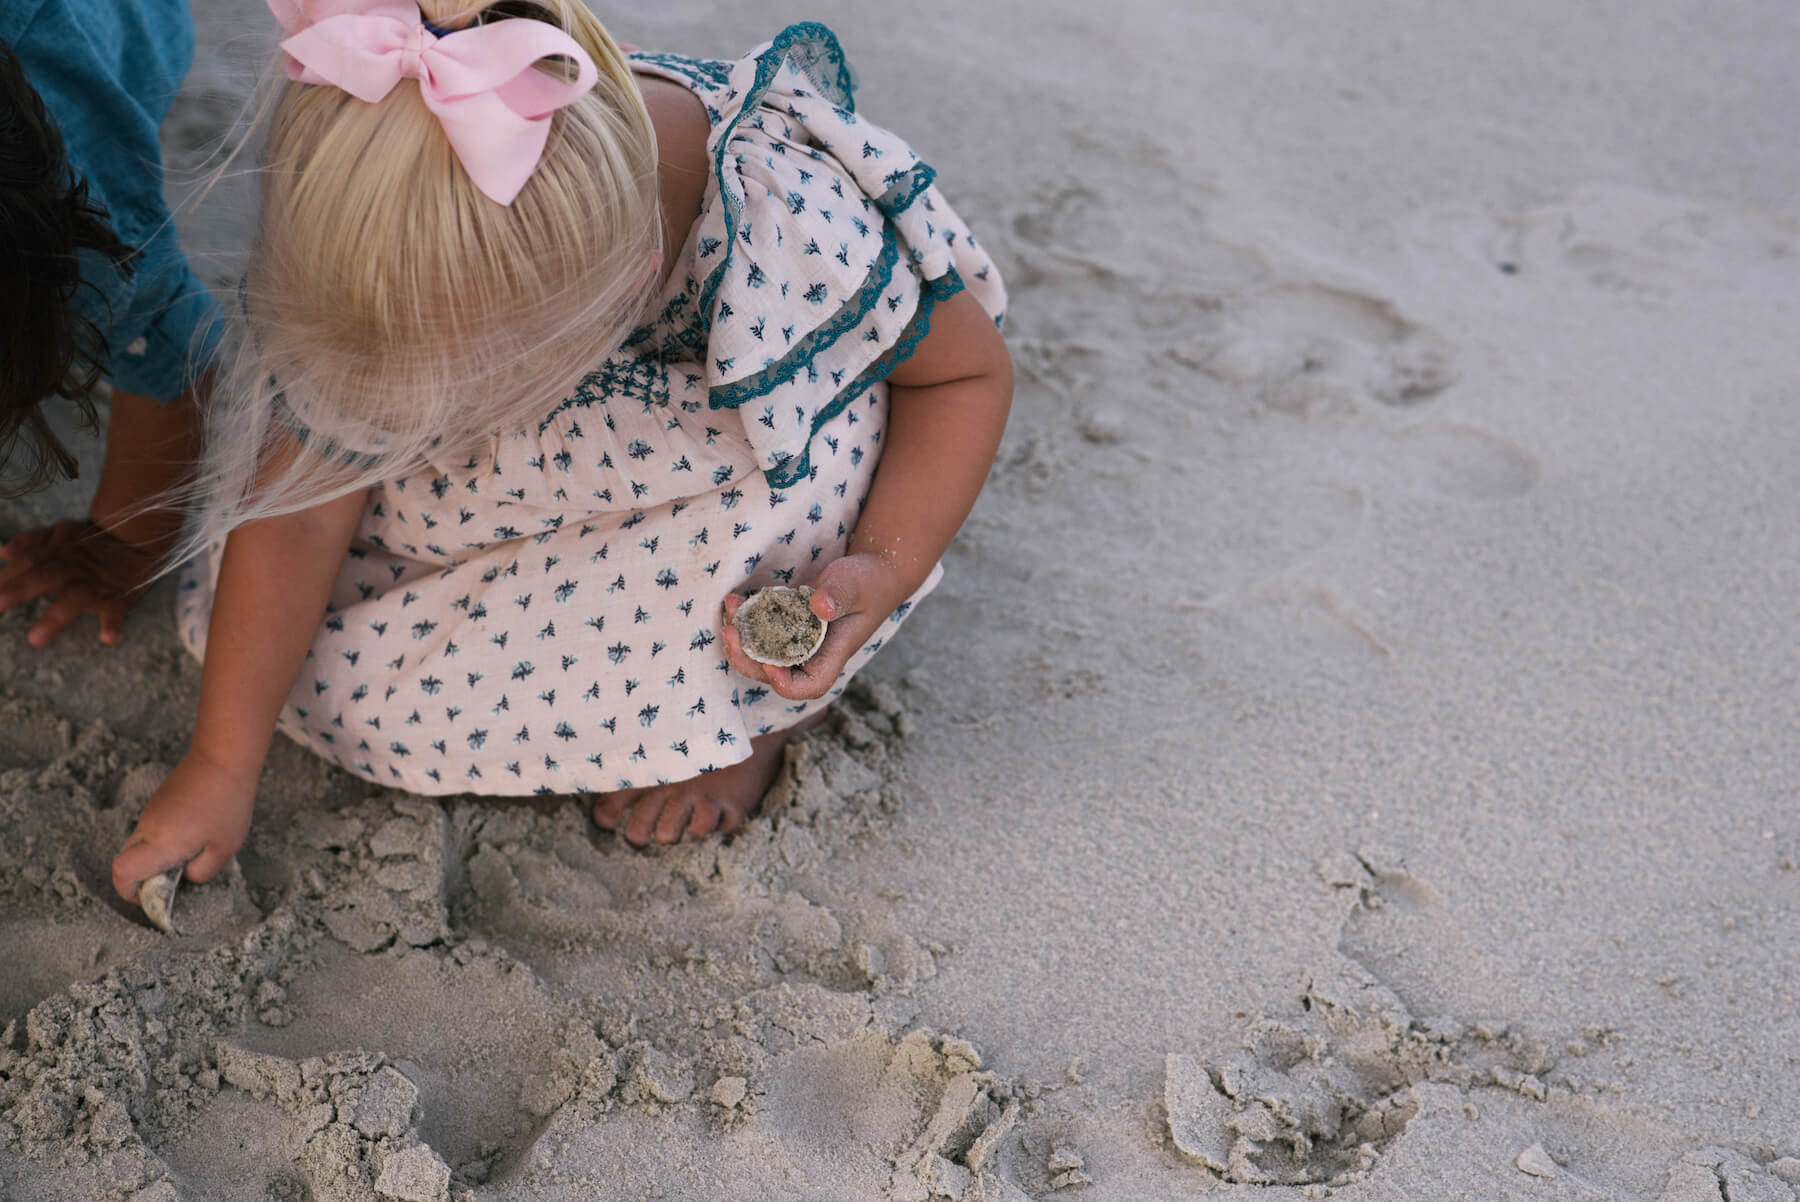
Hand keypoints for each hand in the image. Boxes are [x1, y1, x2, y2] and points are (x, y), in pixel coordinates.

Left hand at [0, 519, 163, 646]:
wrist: (139, 538)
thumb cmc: (93, 540)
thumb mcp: (62, 530)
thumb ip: (32, 540)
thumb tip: (3, 552)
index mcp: (58, 552)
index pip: (27, 561)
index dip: (6, 574)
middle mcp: (74, 568)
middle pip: (45, 576)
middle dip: (21, 590)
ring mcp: (96, 583)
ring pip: (75, 598)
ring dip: (56, 617)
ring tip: (35, 639)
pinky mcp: (120, 597)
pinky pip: (117, 610)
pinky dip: (113, 623)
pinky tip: (107, 638)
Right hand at [112, 751, 256, 904]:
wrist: (223, 758)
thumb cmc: (227, 804)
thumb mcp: (224, 848)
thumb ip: (202, 872)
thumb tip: (187, 878)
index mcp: (159, 844)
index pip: (122, 873)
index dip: (131, 892)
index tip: (154, 896)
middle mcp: (146, 829)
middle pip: (128, 862)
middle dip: (146, 878)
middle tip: (179, 877)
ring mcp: (150, 813)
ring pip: (141, 846)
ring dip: (159, 857)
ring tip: (195, 849)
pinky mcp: (159, 802)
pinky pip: (152, 830)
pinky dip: (165, 840)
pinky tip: (197, 831)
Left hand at [721, 553, 912, 701]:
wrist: (872, 573)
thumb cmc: (870, 581)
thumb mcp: (856, 584)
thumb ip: (839, 595)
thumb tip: (819, 607)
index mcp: (833, 654)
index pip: (810, 686)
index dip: (786, 684)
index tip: (770, 664)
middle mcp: (812, 654)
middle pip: (773, 674)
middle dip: (747, 658)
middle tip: (730, 631)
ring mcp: (796, 641)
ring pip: (761, 654)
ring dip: (740, 636)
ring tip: (731, 605)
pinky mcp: (786, 625)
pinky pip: (759, 632)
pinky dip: (744, 619)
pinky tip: (736, 599)